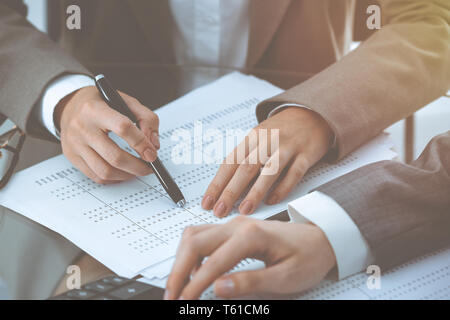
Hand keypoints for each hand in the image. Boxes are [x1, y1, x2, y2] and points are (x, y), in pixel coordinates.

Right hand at [56, 86, 159, 183]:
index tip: (152, 153)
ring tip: (138, 170)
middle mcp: (81, 127)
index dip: (141, 143)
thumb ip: (146, 118)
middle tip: (150, 167)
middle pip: (115, 156)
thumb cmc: (101, 104)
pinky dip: (115, 178)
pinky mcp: (72, 157)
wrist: (70, 107)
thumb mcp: (126, 101)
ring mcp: (75, 145)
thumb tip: (153, 145)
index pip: (123, 128)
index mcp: (95, 109)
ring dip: (127, 175)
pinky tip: (124, 172)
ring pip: (105, 171)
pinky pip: (96, 176)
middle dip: (138, 166)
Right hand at [165, 216, 335, 298]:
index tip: (185, 304)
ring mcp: (234, 224)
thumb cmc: (308, 257)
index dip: (194, 286)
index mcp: (251, 235)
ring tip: (180, 287)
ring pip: (194, 236)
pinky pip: (203, 236)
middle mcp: (238, 224)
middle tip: (173, 297)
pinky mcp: (233, 228)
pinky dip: (192, 254)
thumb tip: (219, 288)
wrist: (321, 239)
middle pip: (194, 242)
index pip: (212, 262)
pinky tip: (196, 272)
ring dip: (182, 260)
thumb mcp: (286, 278)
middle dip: (178, 271)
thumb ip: (251, 282)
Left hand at [202, 107, 332, 216]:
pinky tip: (272, 200)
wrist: (312, 114)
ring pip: (269, 171)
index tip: (207, 202)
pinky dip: (282, 188)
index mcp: (252, 137)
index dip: (217, 184)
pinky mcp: (306, 154)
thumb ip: (245, 158)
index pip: (230, 162)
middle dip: (230, 191)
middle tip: (220, 210)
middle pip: (245, 168)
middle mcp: (268, 141)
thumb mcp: (259, 138)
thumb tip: (225, 186)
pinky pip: (294, 173)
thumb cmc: (282, 131)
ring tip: (244, 210)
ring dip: (255, 192)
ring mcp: (288, 147)